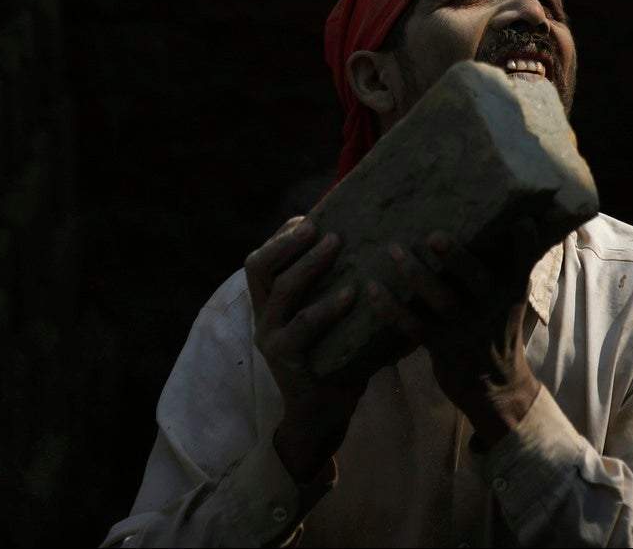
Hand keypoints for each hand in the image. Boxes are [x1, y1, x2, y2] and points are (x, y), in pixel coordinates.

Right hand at [245, 216, 369, 480]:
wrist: (323, 414)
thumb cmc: (332, 355)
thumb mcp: (326, 317)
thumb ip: (334, 285)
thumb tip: (372, 240)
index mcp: (269, 304)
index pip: (261, 260)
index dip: (281, 237)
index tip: (308, 218)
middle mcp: (264, 318)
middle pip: (260, 267)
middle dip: (289, 241)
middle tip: (320, 226)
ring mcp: (272, 340)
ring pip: (282, 291)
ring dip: (310, 263)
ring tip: (337, 244)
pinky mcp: (289, 362)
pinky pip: (305, 327)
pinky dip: (328, 306)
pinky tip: (353, 292)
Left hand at [366, 221, 545, 443]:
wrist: (496, 388)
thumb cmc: (497, 330)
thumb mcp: (509, 301)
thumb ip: (504, 268)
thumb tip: (500, 221)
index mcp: (512, 292)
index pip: (522, 264)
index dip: (524, 244)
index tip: (522, 221)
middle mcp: (493, 309)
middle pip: (476, 279)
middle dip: (455, 257)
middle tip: (433, 234)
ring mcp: (467, 331)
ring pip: (440, 300)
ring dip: (414, 275)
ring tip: (393, 251)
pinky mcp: (442, 349)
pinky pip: (412, 326)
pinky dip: (391, 309)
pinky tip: (373, 290)